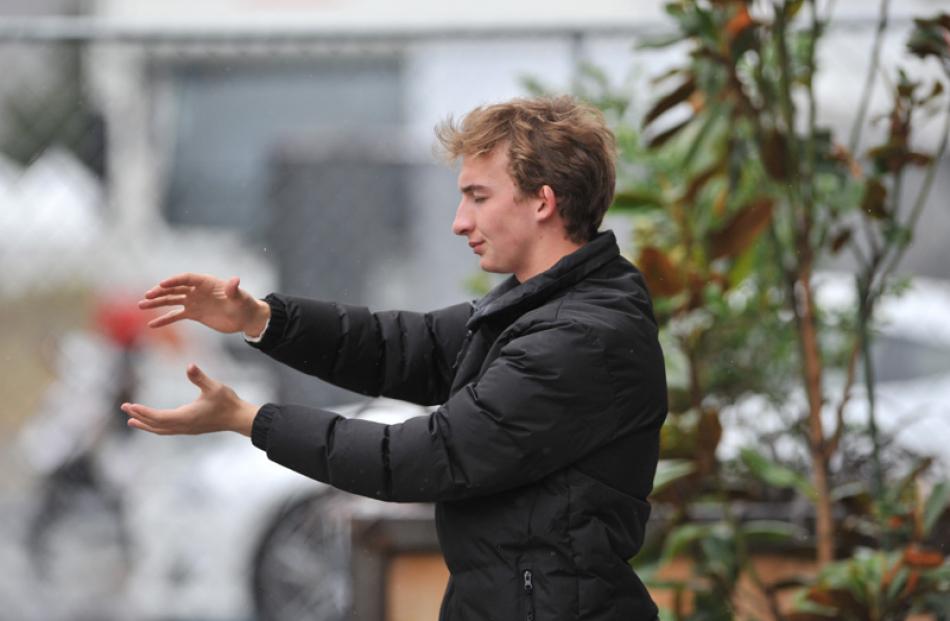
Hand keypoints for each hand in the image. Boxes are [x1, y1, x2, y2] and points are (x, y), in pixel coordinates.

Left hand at [121, 364, 258, 436]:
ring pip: (160, 430)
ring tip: (132, 420)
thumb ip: (200, 377)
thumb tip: (189, 365)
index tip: (129, 406)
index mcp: (186, 417)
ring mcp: (187, 429)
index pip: (158, 417)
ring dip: (145, 424)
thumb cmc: (227, 402)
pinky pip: (167, 430)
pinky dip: (156, 426)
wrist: (239, 418)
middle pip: (155, 425)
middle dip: (139, 417)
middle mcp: (184, 426)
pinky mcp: (191, 429)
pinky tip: (154, 422)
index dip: (142, 412)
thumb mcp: (214, 387)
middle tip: (124, 407)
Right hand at [138, 273, 269, 335]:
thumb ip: (234, 290)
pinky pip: (176, 316)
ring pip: (172, 300)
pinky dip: (164, 320)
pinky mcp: (194, 314)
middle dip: (160, 292)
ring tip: (141, 305)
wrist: (246, 318)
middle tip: (146, 296)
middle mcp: (197, 290)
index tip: (162, 285)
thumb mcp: (240, 298)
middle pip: (175, 288)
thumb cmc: (245, 305)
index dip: (174, 281)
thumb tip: (234, 280)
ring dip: (157, 303)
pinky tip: (151, 324)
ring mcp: (194, 302)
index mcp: (207, 282)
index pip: (187, 278)